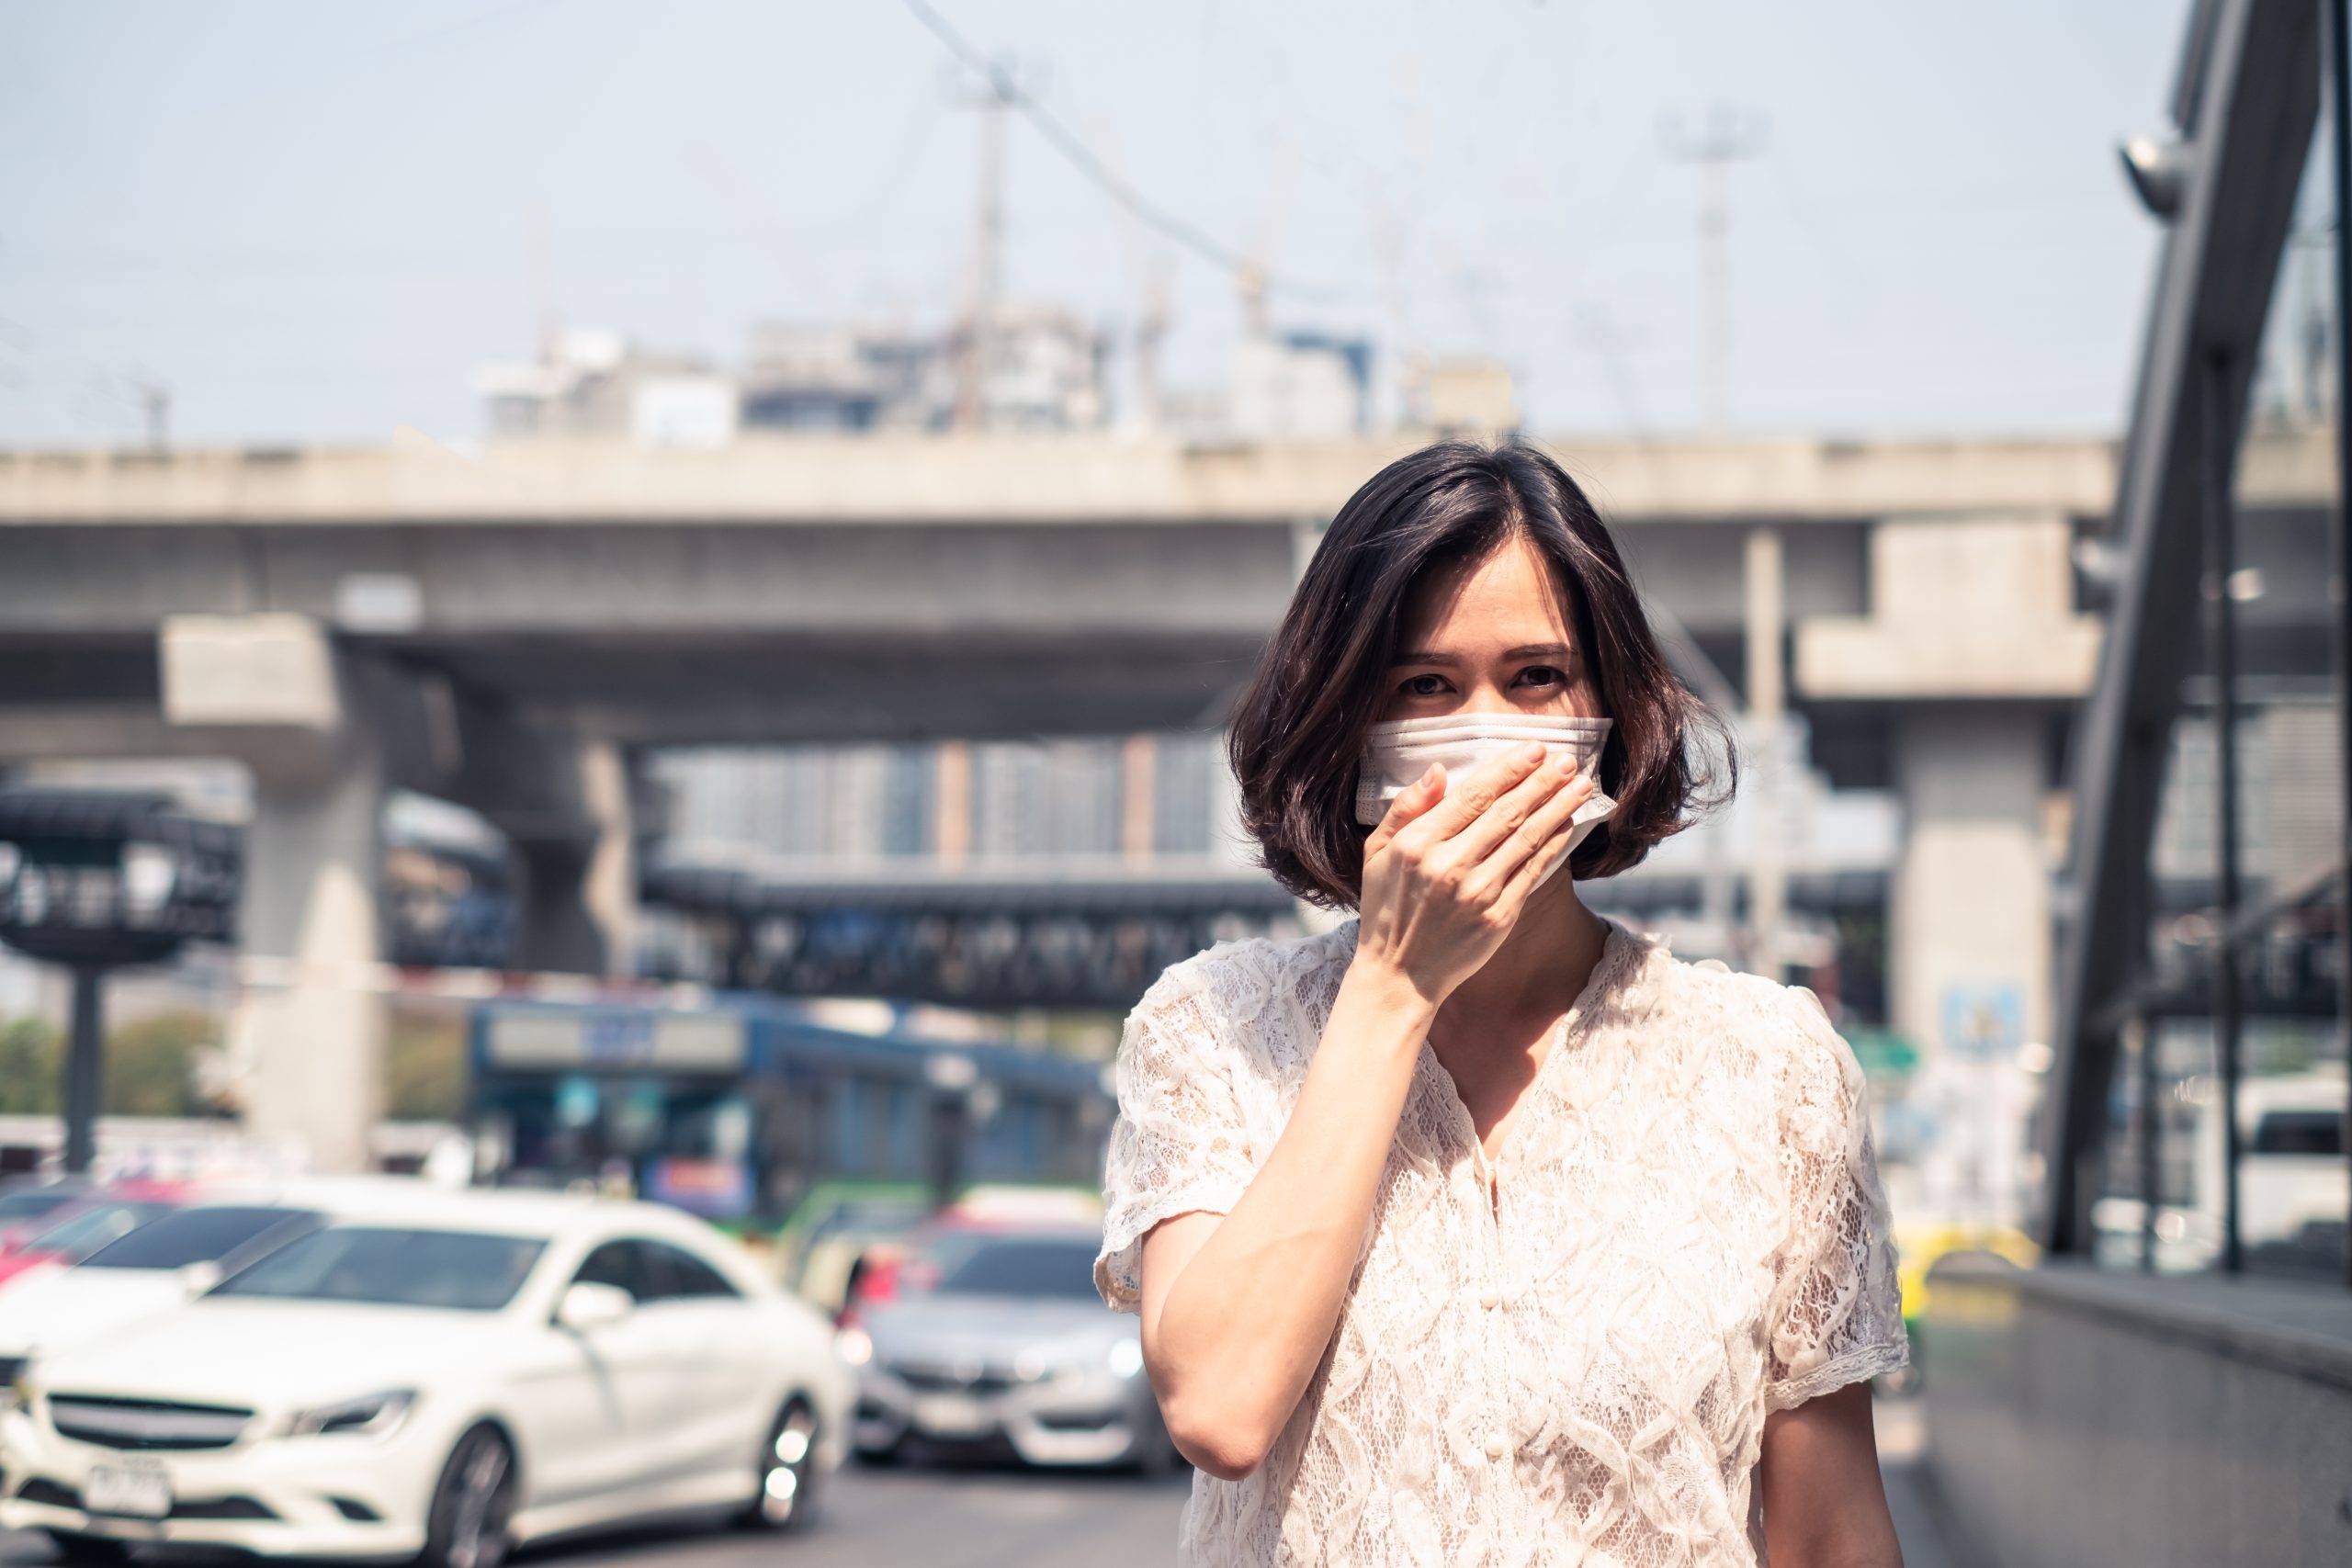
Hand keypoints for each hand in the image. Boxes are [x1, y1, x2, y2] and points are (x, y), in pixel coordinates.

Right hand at [1354, 740, 1596, 1004]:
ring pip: (1526, 839)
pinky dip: (1553, 845)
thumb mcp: (1377, 852)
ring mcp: (1477, 893)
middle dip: (1541, 782)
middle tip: (1567, 759)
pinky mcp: (1499, 916)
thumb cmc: (1387, 907)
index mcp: (1417, 844)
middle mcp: (1448, 866)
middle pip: (1506, 813)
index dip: (1507, 769)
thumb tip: (1439, 770)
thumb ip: (1404, 807)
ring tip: (1580, 784)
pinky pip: (1533, 871)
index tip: (1534, 749)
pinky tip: (1567, 823)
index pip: (1472, 796)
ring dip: (1558, 807)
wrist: (1400, 974)